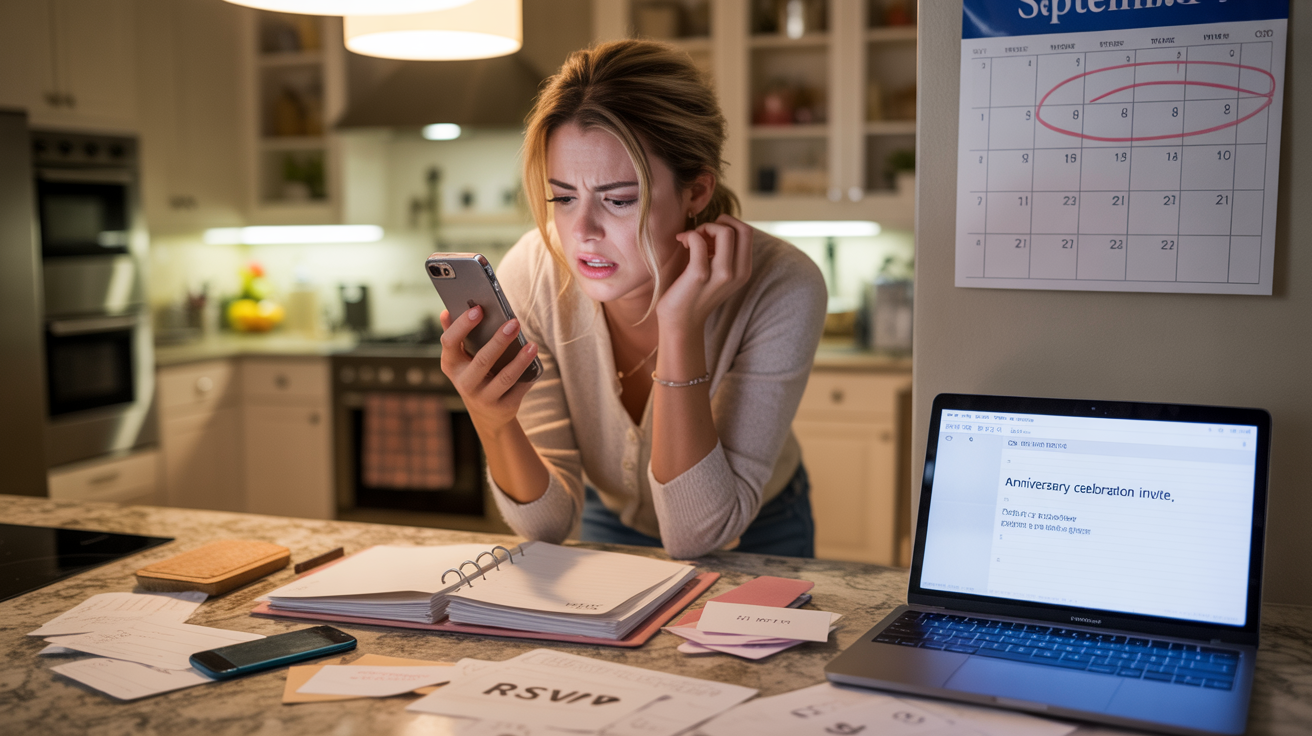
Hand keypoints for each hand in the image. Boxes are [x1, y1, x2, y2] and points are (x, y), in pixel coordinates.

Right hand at [439, 306, 538, 433]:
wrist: (487, 413)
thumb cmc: (474, 374)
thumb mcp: (460, 359)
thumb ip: (455, 335)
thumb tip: (446, 312)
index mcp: (451, 365)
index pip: (450, 342)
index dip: (462, 325)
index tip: (478, 309)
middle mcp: (465, 383)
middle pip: (482, 361)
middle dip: (499, 341)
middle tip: (514, 323)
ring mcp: (484, 398)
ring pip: (505, 378)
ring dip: (520, 361)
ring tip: (532, 345)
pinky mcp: (504, 407)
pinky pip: (520, 389)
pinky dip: (529, 375)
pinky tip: (536, 362)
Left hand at [656, 214, 752, 338]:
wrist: (680, 321)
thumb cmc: (694, 290)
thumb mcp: (717, 271)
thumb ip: (724, 251)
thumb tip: (718, 223)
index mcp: (743, 270)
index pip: (747, 231)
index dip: (727, 225)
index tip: (709, 236)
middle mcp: (738, 273)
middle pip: (741, 228)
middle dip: (719, 223)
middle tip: (700, 235)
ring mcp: (721, 275)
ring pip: (725, 232)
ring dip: (704, 228)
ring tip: (691, 239)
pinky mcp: (700, 275)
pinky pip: (698, 240)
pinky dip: (689, 235)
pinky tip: (682, 242)